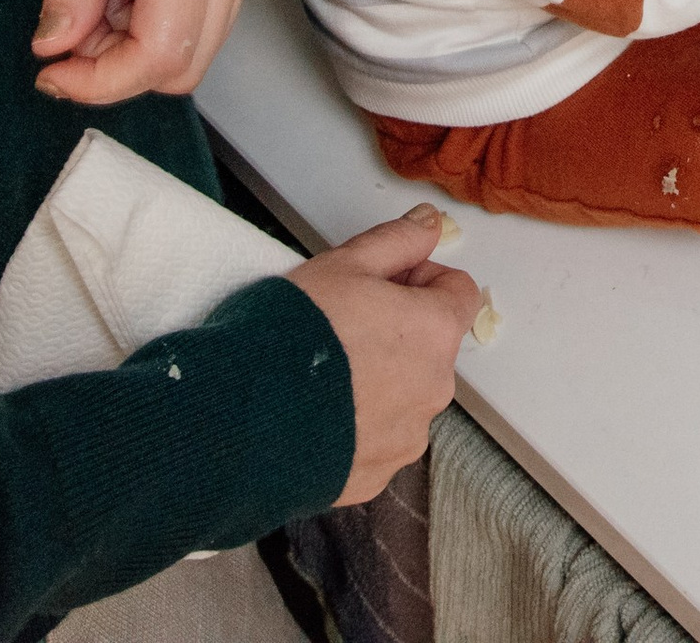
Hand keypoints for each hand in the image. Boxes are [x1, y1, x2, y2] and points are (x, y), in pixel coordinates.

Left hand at [33, 0, 267, 104]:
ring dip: (140, 39)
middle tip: (67, 25)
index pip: (158, 54)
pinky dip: (163, 11)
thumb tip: (56, 48)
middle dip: (118, 68)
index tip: (48, 68)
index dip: (97, 82)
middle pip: (186, 65)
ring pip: (200, 42)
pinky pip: (210, 6)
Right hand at [288, 208, 482, 504]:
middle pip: (431, 345)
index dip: (420, 278)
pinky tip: (318, 413)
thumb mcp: (345, 264)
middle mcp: (434, 390)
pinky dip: (358, 424)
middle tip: (345, 323)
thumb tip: (431, 224)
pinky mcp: (374, 476)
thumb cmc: (294, 336)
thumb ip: (398, 240)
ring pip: (406, 394)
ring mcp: (405, 439)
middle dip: (399, 329)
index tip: (381, 283)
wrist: (241, 421)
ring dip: (381, 379)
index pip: (458, 292)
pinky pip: (378, 439)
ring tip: (325, 374)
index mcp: (436, 333)